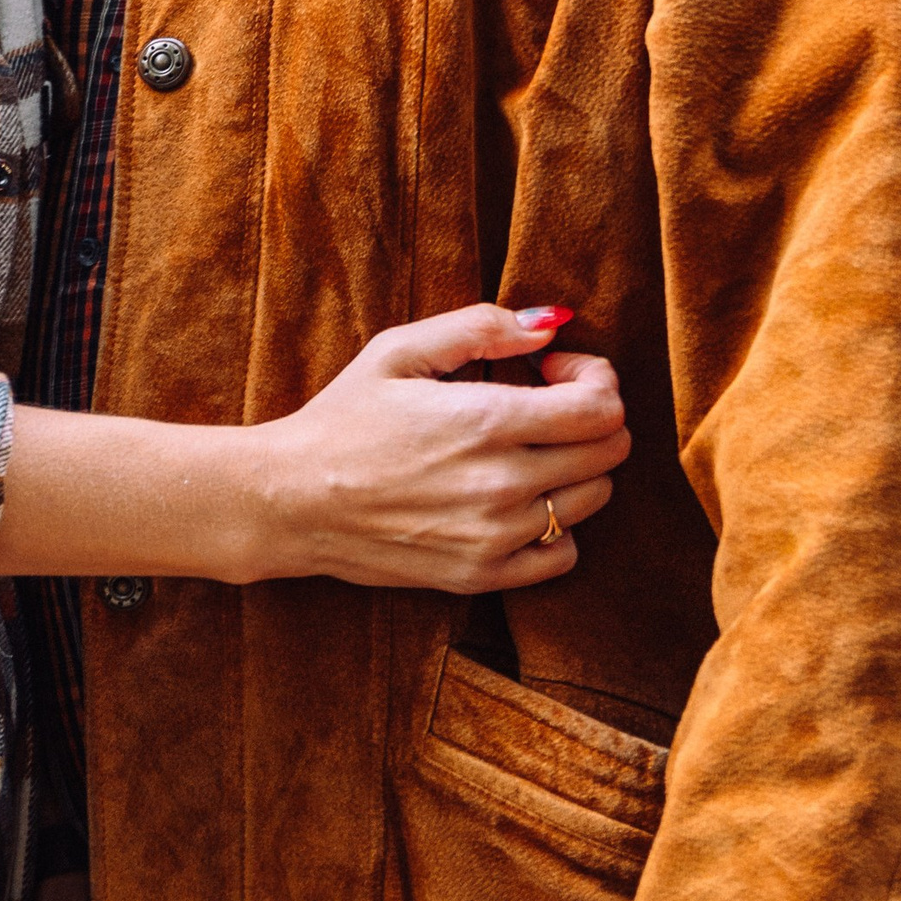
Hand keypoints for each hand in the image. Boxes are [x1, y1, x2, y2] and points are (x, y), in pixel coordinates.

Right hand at [250, 305, 628, 592]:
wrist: (290, 500)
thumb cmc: (343, 418)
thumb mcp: (400, 350)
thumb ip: (481, 327)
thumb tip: (550, 325)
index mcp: (488, 421)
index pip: (603, 408)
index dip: (596, 378)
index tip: (558, 369)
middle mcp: (502, 485)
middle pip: (609, 452)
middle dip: (593, 416)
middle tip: (548, 403)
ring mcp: (495, 537)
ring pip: (593, 499)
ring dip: (576, 467)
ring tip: (527, 449)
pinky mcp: (481, 575)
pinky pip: (563, 554)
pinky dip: (555, 525)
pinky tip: (518, 501)